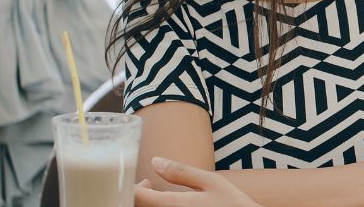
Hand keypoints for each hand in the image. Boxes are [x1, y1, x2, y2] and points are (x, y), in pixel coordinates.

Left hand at [134, 157, 263, 206]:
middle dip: (136, 195)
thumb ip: (182, 172)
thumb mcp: (212, 182)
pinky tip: (170, 202)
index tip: (139, 180)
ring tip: (157, 192)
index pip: (136, 197)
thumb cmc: (233, 205)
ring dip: (146, 202)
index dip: (130, 187)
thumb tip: (155, 161)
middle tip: (147, 184)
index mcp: (174, 205)